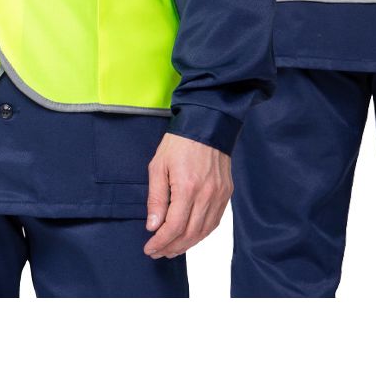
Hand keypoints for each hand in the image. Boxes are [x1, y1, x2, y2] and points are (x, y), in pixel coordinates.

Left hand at [143, 132, 231, 258]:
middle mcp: (206, 195)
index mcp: (187, 187)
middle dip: (171, 247)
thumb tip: (153, 226)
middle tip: (157, 252)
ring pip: (204, 231)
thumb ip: (156, 198)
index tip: (149, 248)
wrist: (207, 124)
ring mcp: (219, 195)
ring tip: (171, 249)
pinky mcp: (226, 193)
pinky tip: (190, 236)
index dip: (161, 242)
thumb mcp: (158, 166)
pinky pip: (214, 221)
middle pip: (190, 234)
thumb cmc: (180, 142)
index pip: (174, 227)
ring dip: (186, 245)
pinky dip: (201, 234)